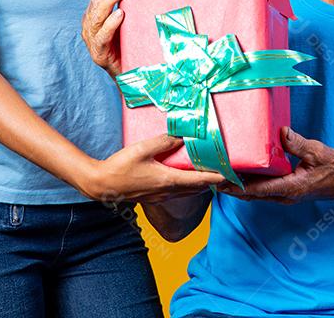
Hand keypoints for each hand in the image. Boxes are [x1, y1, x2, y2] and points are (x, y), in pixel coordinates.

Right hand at [78, 134, 224, 202]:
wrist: (102, 185)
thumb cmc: (121, 167)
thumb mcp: (143, 148)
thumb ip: (164, 141)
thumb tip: (182, 135)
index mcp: (169, 180)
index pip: (200, 180)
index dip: (217, 177)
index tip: (231, 175)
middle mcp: (168, 191)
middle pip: (197, 188)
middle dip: (211, 180)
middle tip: (222, 170)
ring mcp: (161, 196)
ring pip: (187, 192)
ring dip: (199, 184)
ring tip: (207, 172)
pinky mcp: (154, 196)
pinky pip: (177, 192)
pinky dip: (186, 185)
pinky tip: (183, 177)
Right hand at [81, 0, 140, 76]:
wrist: (129, 76)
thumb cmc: (131, 47)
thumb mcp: (131, 23)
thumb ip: (134, 8)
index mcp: (96, 16)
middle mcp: (90, 25)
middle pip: (96, 0)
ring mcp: (92, 40)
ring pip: (96, 15)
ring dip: (109, 0)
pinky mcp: (98, 54)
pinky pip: (101, 36)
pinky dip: (110, 24)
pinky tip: (120, 14)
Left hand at [220, 127, 333, 203]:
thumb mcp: (317, 151)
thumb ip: (296, 143)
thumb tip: (280, 132)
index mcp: (290, 187)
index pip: (257, 190)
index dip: (236, 187)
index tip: (219, 182)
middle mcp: (285, 195)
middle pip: (251, 194)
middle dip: (231, 188)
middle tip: (212, 177)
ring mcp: (285, 195)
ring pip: (256, 194)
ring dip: (239, 187)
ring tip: (220, 175)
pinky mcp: (287, 191)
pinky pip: (264, 190)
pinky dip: (250, 184)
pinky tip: (241, 173)